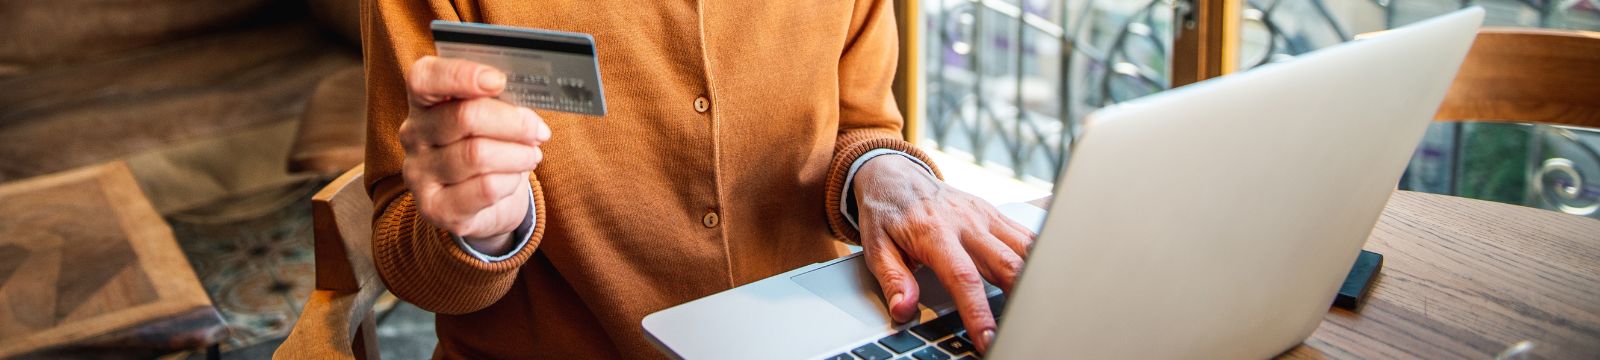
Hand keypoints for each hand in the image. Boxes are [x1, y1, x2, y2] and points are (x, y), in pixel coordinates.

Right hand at [399, 56, 550, 253]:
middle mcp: (413, 134)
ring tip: (531, 155)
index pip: (425, 78)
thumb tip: (527, 103)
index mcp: (424, 101)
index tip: (498, 80)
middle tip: (539, 131)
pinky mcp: (435, 208)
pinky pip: (484, 188)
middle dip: (513, 123)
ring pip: (477, 155)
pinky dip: (510, 181)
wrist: (483, 204)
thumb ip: (500, 102)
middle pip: (464, 117)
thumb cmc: (490, 147)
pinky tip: (514, 179)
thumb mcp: (494, 117)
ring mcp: (419, 173)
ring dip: (517, 155)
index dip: (460, 75)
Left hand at [854, 156, 1036, 352]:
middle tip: (1021, 329)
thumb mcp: (876, 246)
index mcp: (934, 232)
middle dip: (1019, 300)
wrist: (895, 173)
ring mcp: (985, 216)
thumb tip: (904, 309)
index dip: (977, 311)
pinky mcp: (996, 214)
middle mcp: (966, 222)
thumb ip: (893, 279)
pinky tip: (1045, 278)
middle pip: (1006, 264)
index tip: (986, 337)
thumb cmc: (886, 211)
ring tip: (1038, 308)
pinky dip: (1040, 257)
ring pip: (1025, 249)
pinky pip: (1026, 236)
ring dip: (1035, 278)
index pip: (963, 278)